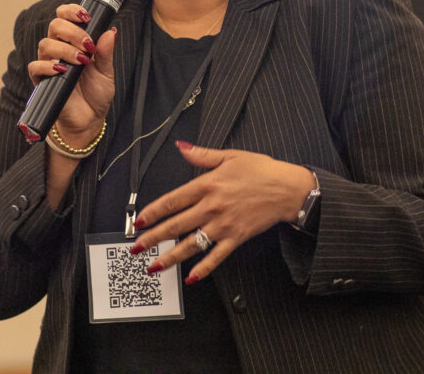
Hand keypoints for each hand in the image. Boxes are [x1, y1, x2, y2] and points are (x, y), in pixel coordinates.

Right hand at [27, 3, 114, 144]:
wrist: (90, 119)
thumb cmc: (96, 94)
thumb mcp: (106, 72)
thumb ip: (106, 52)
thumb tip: (111, 31)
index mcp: (74, 42)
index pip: (65, 17)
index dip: (72, 11)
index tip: (86, 16)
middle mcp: (59, 50)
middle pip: (54, 26)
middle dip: (73, 31)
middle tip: (88, 45)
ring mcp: (49, 64)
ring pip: (45, 44)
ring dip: (65, 49)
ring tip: (81, 61)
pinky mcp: (42, 81)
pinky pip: (35, 67)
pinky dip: (48, 66)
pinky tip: (63, 70)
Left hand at [129, 141, 313, 283]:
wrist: (287, 189)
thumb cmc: (261, 171)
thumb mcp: (230, 156)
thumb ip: (202, 155)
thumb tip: (181, 147)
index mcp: (208, 185)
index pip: (173, 200)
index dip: (154, 211)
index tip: (140, 221)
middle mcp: (212, 207)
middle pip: (176, 224)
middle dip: (154, 237)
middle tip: (136, 247)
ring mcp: (223, 225)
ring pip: (191, 243)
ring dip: (171, 256)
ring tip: (154, 265)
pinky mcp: (236, 237)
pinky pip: (216, 256)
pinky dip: (203, 268)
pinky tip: (191, 278)